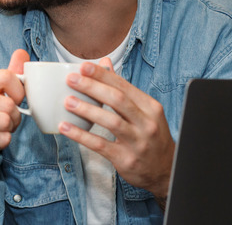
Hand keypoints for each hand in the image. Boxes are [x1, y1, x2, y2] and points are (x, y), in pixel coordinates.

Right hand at [0, 49, 27, 176]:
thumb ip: (8, 75)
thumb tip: (21, 52)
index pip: (6, 76)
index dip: (18, 91)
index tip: (14, 100)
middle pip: (9, 104)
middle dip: (14, 117)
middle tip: (3, 121)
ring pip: (6, 121)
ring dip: (9, 130)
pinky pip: (3, 138)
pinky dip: (3, 142)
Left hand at [59, 58, 175, 197]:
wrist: (165, 169)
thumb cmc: (150, 135)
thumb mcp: (144, 110)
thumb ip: (123, 88)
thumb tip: (105, 63)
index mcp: (150, 107)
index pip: (124, 86)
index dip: (103, 75)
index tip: (84, 67)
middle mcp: (147, 123)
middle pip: (118, 100)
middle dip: (93, 87)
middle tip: (72, 80)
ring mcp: (138, 142)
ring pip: (111, 121)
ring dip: (87, 110)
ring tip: (68, 101)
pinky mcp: (126, 159)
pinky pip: (100, 145)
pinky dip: (81, 135)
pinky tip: (66, 127)